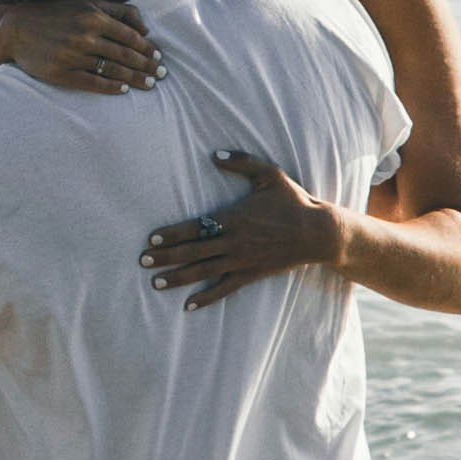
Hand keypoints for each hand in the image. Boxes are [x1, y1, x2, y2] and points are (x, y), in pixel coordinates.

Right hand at [0, 0, 164, 96]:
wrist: (17, 30)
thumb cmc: (57, 14)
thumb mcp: (87, 3)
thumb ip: (118, 11)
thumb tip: (145, 29)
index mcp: (93, 17)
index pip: (130, 37)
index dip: (147, 49)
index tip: (159, 57)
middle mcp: (85, 36)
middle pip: (125, 55)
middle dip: (146, 66)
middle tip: (160, 74)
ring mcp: (73, 56)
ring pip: (112, 70)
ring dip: (134, 79)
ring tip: (148, 84)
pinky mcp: (61, 73)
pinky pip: (93, 83)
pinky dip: (111, 87)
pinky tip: (123, 90)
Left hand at [142, 147, 348, 302]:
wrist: (317, 233)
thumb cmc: (293, 201)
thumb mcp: (270, 175)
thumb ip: (242, 162)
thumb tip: (215, 154)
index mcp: (234, 218)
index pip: (195, 227)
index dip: (172, 234)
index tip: (152, 238)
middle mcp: (233, 242)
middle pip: (192, 251)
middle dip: (166, 257)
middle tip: (143, 261)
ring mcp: (241, 260)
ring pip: (203, 271)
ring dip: (178, 278)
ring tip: (156, 284)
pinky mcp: (250, 274)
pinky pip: (224, 288)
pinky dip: (206, 297)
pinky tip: (188, 305)